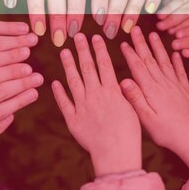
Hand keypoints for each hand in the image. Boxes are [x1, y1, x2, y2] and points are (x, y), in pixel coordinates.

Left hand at [52, 33, 141, 176]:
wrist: (116, 153)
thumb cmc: (130, 134)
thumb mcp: (134, 109)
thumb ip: (126, 93)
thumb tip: (122, 80)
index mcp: (112, 91)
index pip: (104, 64)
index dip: (99, 49)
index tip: (94, 37)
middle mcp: (96, 95)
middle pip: (88, 68)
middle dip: (82, 50)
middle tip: (77, 36)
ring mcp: (82, 106)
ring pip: (73, 81)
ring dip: (68, 65)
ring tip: (64, 51)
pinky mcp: (73, 120)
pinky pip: (64, 103)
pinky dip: (59, 92)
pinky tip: (54, 82)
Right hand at [119, 26, 188, 171]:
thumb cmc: (167, 132)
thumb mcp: (146, 119)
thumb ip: (135, 99)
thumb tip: (123, 81)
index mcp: (151, 90)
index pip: (138, 67)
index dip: (130, 54)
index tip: (123, 42)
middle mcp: (163, 84)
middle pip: (150, 59)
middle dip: (142, 43)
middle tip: (135, 29)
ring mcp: (175, 86)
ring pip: (164, 61)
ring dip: (158, 47)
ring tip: (153, 34)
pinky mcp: (185, 90)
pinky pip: (180, 71)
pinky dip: (177, 61)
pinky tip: (175, 53)